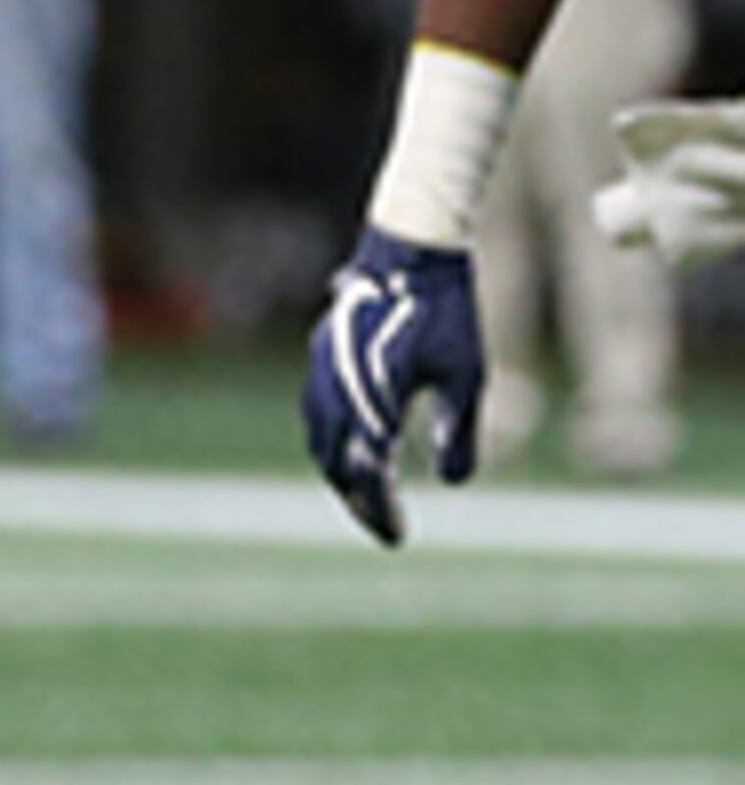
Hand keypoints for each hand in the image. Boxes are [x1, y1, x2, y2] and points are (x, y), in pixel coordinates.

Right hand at [300, 230, 484, 545]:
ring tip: (367, 494)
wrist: (411, 247)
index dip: (379, 509)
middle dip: (355, 498)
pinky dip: (331, 441)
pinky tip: (356, 448)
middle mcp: (339, 383)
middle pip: (332, 460)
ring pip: (318, 436)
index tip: (397, 537)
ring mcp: (324, 365)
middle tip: (382, 524)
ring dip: (339, 471)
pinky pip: (316, 410)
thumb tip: (451, 482)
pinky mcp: (324, 352)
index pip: (366, 471)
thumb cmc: (446, 310)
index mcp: (374, 395)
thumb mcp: (467, 375)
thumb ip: (458, 432)